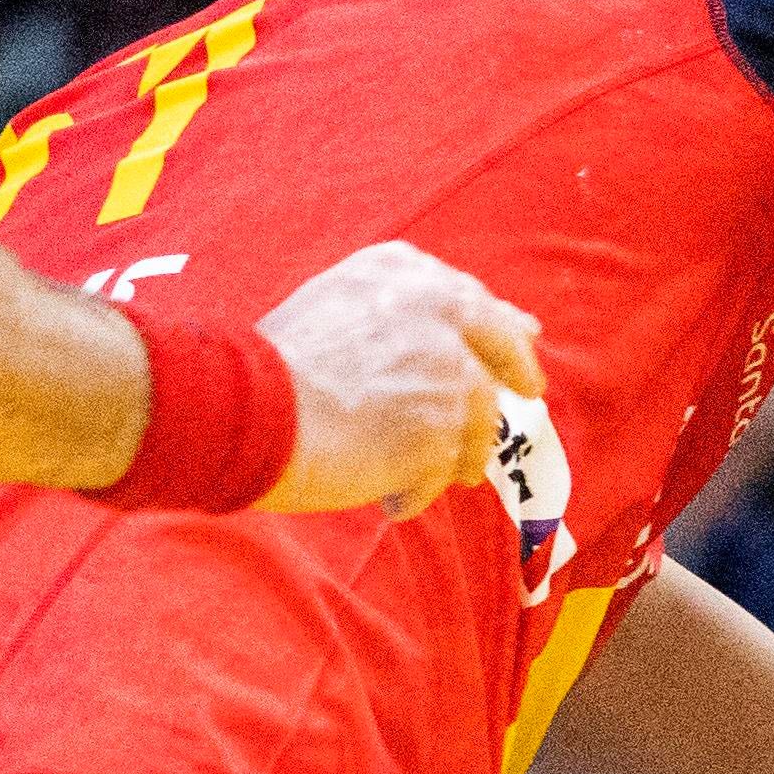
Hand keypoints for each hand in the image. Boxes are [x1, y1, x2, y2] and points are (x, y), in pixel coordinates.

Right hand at [254, 242, 546, 518]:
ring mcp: (448, 372)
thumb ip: (394, 314)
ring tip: (422, 476)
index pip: (475, 302)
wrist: (247, 409)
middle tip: (526, 396)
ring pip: (477, 424)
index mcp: (405, 273)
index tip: (524, 337)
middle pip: (500, 354)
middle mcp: (437, 312)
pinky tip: (391, 499)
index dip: (503, 327)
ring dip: (455, 453)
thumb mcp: (332, 306)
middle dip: (515, 376)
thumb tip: (447, 342)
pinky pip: (442, 472)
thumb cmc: (270, 369)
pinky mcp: (443, 429)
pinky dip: (418, 490)